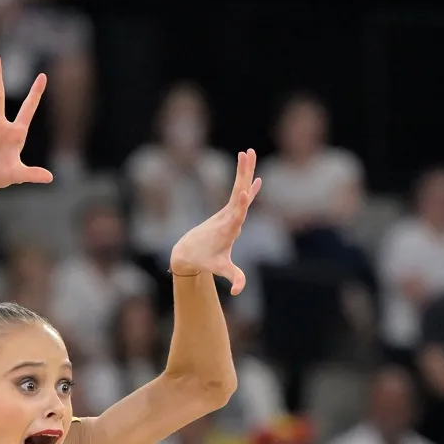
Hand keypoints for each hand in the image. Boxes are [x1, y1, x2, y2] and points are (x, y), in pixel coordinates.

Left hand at [169, 149, 261, 294]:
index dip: (241, 204)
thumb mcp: (219, 269)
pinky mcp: (228, 213)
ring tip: (249, 151)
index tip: (244, 190)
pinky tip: (256, 178)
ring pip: (238, 189)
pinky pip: (240, 197)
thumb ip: (234, 278)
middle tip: (247, 154)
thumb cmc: (204, 260)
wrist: (187, 252)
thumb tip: (238, 292)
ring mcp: (227, 213)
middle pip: (238, 192)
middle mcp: (227, 217)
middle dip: (242, 173)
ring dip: (244, 171)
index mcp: (226, 229)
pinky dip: (249, 188)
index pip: (235, 214)